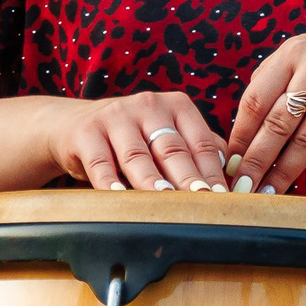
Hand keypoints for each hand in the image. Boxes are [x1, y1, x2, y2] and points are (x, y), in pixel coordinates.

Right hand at [49, 91, 227, 193]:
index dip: (212, 170)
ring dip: (152, 180)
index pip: (200, 141)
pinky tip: (118, 197)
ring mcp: (116, 116)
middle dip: (188, 177)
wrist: (74, 125)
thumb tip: (232, 173)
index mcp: (177, 105)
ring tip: (166, 201)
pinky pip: (100, 161)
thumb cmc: (133, 137)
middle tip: (202, 201)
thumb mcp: (166, 134)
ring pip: (138, 155)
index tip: (223, 197)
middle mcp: (149, 105)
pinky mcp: (87, 132)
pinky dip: (109, 181)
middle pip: (172, 148)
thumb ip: (197, 148)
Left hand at [225, 33, 305, 194]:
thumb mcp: (303, 55)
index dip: (240, 136)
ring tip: (270, 189)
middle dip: (256, 161)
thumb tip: (243, 132)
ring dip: (285, 171)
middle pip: (277, 124)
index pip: (255, 99)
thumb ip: (274, 81)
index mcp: (294, 52)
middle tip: (244, 186)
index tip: (232, 162)